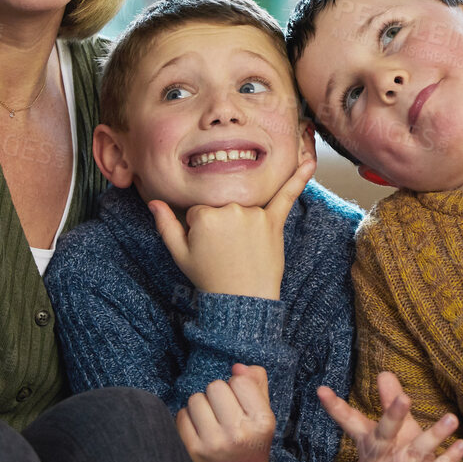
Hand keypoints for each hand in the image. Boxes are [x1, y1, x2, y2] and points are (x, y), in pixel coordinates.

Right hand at [148, 157, 314, 300]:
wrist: (242, 300)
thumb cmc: (209, 277)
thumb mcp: (179, 255)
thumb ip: (165, 225)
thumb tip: (154, 201)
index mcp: (205, 215)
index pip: (198, 211)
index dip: (200, 231)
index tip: (207, 249)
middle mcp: (231, 209)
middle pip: (220, 206)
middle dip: (220, 227)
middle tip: (225, 252)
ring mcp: (254, 214)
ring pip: (242, 207)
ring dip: (241, 224)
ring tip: (242, 251)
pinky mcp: (274, 222)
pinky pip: (287, 196)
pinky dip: (300, 178)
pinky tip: (309, 161)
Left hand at [176, 363, 275, 461]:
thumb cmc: (251, 444)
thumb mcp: (263, 416)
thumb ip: (256, 384)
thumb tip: (236, 366)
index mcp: (262, 423)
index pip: (240, 381)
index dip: (237, 387)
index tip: (240, 403)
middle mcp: (239, 434)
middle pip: (215, 386)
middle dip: (218, 395)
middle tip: (223, 413)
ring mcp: (214, 444)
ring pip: (196, 399)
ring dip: (201, 406)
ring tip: (211, 422)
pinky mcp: (192, 452)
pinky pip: (181, 415)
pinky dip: (188, 419)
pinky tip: (199, 432)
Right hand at [318, 371, 462, 461]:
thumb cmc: (398, 455)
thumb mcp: (395, 430)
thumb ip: (390, 403)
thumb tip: (385, 373)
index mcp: (368, 443)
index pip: (348, 422)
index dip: (334, 407)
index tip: (321, 390)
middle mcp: (377, 461)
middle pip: (383, 437)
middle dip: (393, 417)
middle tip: (404, 397)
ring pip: (413, 455)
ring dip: (433, 436)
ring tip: (451, 418)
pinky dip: (449, 459)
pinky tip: (461, 445)